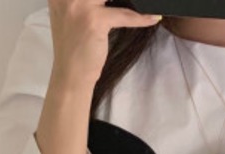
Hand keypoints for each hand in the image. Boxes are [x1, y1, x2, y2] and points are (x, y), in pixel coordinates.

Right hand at [48, 0, 163, 90]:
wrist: (71, 75)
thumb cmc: (76, 47)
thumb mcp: (74, 15)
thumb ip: (87, 0)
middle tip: (133, 1)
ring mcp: (79, 5)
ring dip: (133, 0)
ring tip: (146, 3)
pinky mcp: (94, 20)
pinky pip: (124, 14)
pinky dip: (141, 17)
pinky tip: (153, 18)